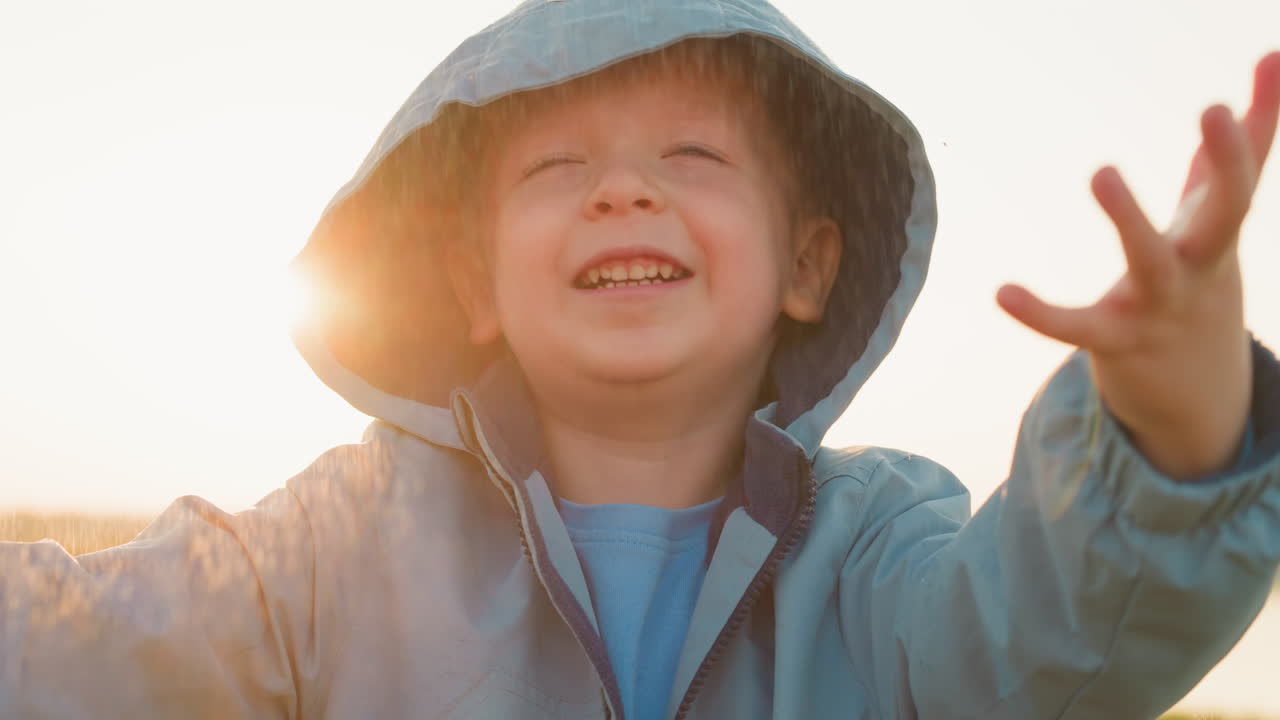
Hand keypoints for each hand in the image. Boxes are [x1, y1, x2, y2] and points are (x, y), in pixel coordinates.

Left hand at [997, 52, 1279, 479]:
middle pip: (1226, 215)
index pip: (1246, 176)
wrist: (1196, 393)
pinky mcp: (1115, 341)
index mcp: (1219, 235)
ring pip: (1151, 262)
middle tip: (1214, 108)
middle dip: (1228, 162)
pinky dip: (1040, 313)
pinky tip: (1002, 292)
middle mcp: (1199, 268)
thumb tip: (1264, 68)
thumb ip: (1234, 153)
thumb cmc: (1199, 278)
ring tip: (1104, 171)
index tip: (1263, 66)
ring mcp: (1160, 306)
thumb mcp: (1215, 218)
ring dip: (1132, 219)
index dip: (1252, 128)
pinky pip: (1075, 327)